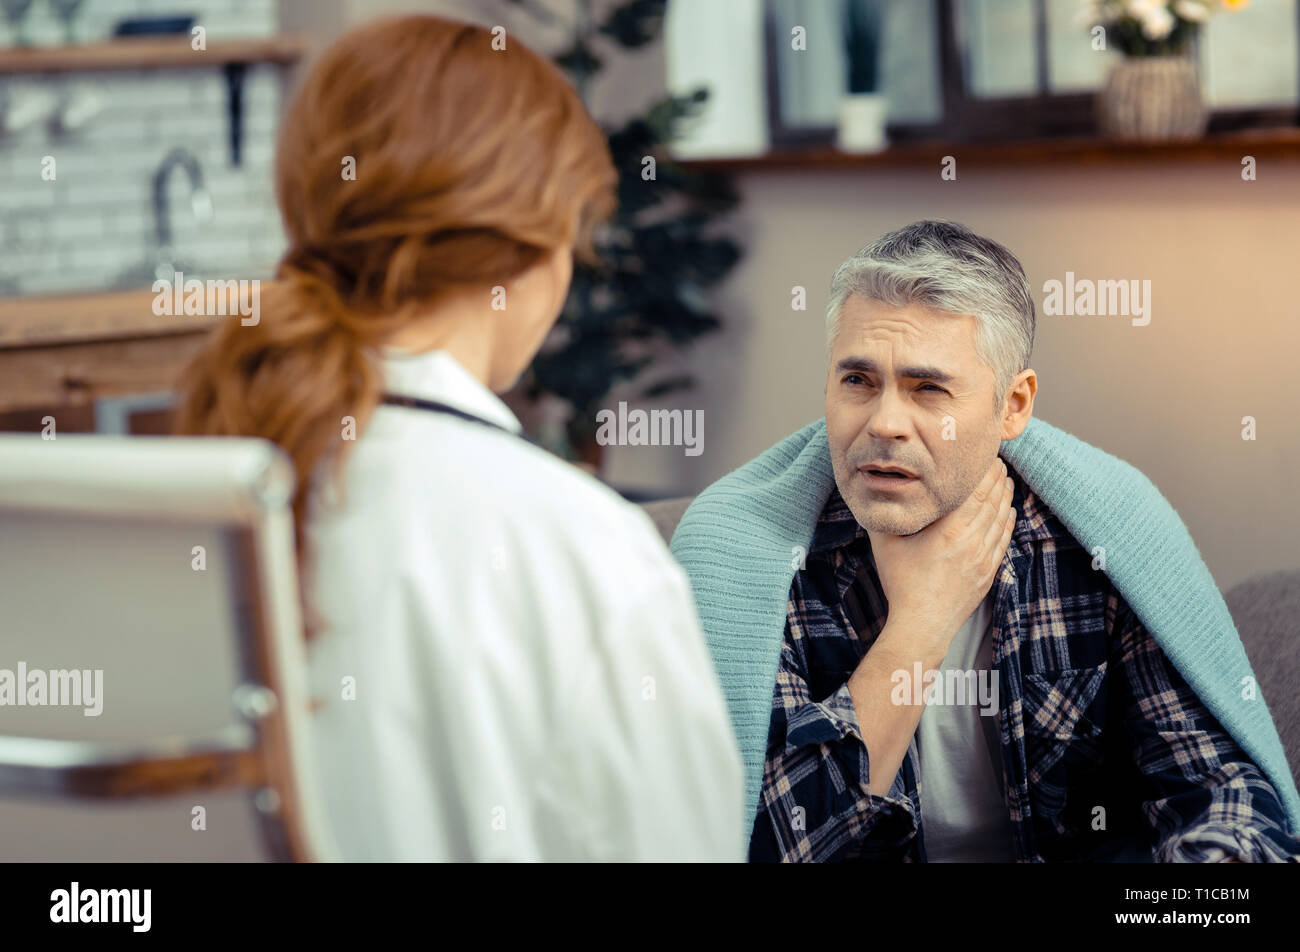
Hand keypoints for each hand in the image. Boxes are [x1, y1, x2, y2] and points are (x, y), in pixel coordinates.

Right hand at [867, 456, 1014, 663]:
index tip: (985, 455)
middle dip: (996, 478)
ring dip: (1005, 497)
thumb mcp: (886, 544)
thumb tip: (876, 490)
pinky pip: (1004, 539)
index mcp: (950, 529)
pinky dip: (1008, 521)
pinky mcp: (988, 573)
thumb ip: (886, 515)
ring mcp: (984, 558)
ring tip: (1006, 480)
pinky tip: (1009, 511)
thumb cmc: (901, 583)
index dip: (983, 470)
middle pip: (992, 500)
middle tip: (997, 461)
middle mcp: (972, 540)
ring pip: (1001, 518)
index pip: (975, 490)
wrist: (921, 625)